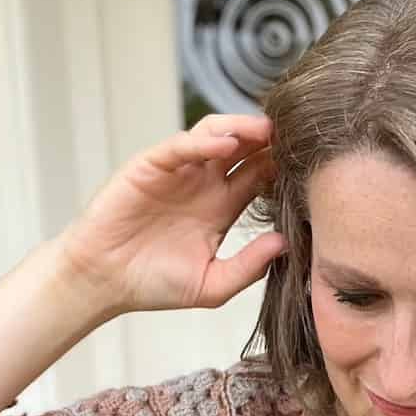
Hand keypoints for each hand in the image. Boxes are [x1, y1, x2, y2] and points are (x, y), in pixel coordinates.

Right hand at [54, 111, 286, 318]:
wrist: (104, 282)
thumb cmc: (154, 286)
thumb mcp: (212, 286)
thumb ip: (249, 267)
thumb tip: (286, 244)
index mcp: (221, 209)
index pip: (259, 179)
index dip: (282, 171)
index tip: (310, 168)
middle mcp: (204, 185)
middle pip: (244, 151)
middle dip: (269, 142)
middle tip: (298, 136)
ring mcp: (179, 173)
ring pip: (216, 137)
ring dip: (243, 130)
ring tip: (267, 132)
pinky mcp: (152, 166)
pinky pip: (182, 146)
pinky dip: (205, 142)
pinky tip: (228, 144)